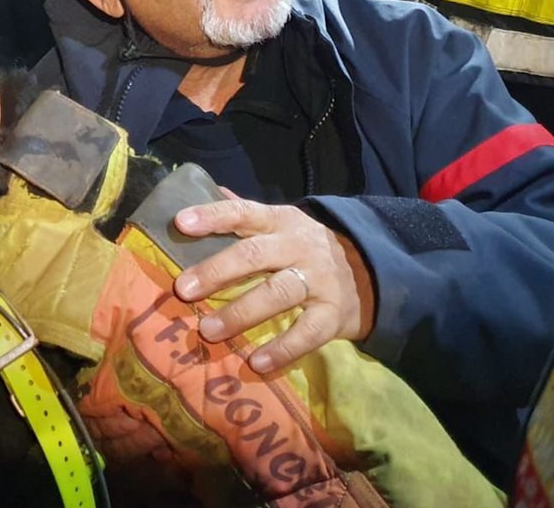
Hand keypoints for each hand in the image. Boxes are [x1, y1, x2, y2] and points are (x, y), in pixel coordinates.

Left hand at [173, 195, 374, 373]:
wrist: (372, 272)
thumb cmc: (307, 248)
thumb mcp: (281, 224)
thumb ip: (245, 213)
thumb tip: (207, 190)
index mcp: (281, 222)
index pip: (244, 212)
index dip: (212, 216)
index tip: (181, 223)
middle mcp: (299, 247)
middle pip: (255, 255)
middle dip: (217, 271)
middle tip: (184, 289)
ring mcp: (319, 281)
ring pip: (277, 294)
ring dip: (240, 313)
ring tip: (209, 330)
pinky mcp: (333, 314)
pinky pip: (307, 333)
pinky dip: (282, 350)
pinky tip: (256, 363)